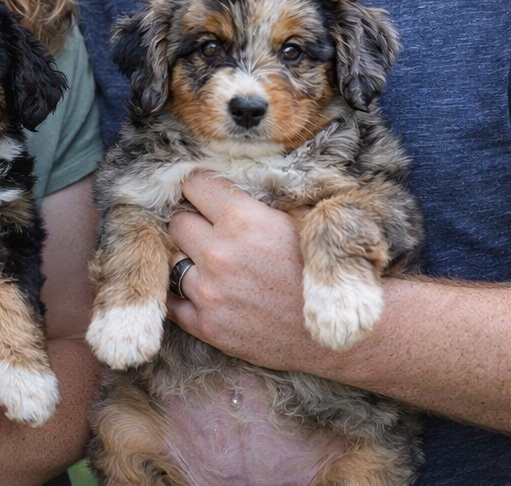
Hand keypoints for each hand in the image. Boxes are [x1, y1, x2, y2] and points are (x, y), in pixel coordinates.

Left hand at [165, 171, 328, 373]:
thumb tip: (220, 178)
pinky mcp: (207, 327)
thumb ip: (255, 199)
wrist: (339, 334)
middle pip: (177, 222)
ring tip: (211, 262)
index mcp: (242, 219)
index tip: (205, 192)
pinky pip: (171, 301)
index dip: (199, 186)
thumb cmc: (320, 270)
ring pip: (170, 260)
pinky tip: (202, 288)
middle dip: (191, 221)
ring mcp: (209, 293)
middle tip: (210, 229)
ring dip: (186, 258)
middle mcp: (219, 253)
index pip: (193, 184)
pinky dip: (181, 294)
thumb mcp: (298, 218)